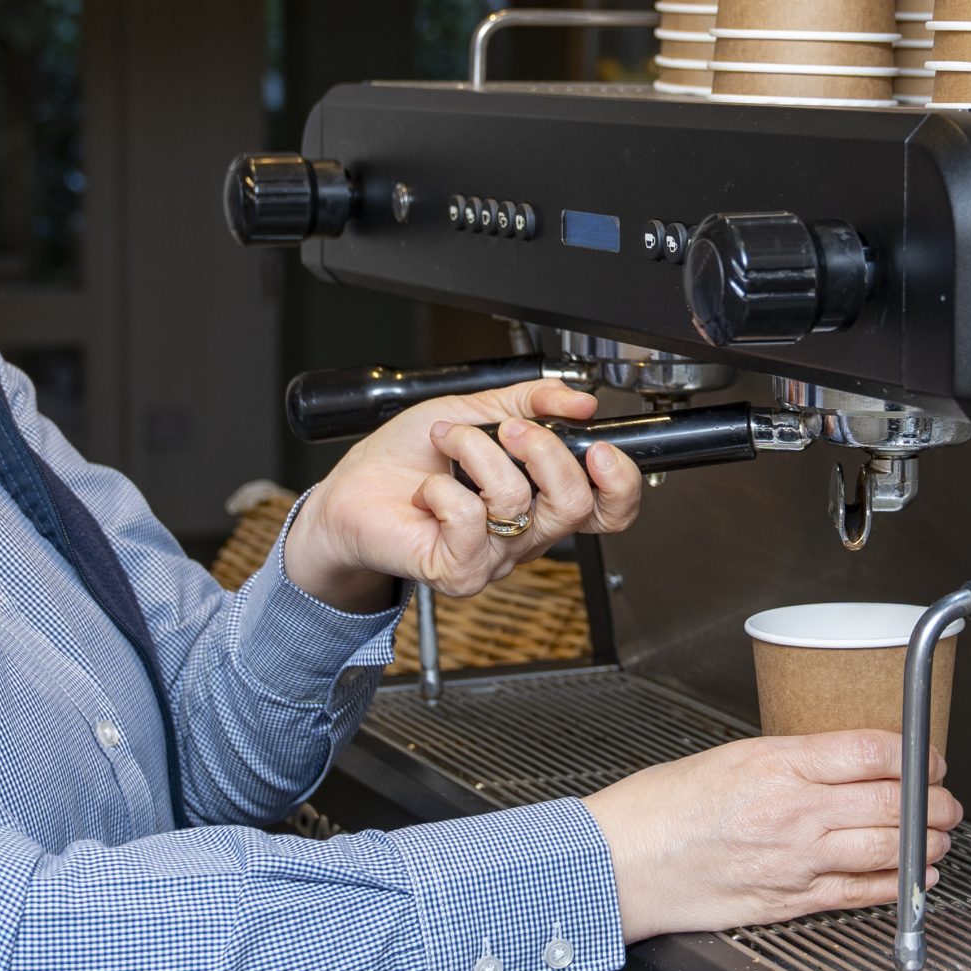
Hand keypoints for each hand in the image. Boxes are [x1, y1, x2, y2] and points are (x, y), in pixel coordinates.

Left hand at [280, 380, 642, 611]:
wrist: (350, 492)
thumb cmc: (408, 459)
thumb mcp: (475, 410)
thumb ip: (532, 402)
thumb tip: (580, 400)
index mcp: (540, 498)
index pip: (608, 509)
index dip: (620, 482)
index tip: (599, 446)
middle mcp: (525, 534)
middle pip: (575, 504)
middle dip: (544, 450)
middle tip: (507, 429)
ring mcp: (494, 556)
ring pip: (517, 500)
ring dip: (476, 451)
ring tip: (447, 440)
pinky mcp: (458, 570)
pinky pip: (471, 521)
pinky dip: (444, 488)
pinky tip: (428, 490)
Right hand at [581, 732, 959, 942]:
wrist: (620, 864)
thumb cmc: (661, 808)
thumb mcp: (730, 756)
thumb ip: (792, 759)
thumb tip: (847, 760)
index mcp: (777, 765)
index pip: (871, 752)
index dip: (915, 752)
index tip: (929, 755)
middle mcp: (793, 813)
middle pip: (893, 801)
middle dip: (935, 801)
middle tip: (948, 800)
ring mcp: (795, 861)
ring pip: (888, 849)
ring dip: (928, 843)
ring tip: (941, 836)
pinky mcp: (789, 901)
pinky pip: (861, 894)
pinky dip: (900, 885)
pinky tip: (916, 876)